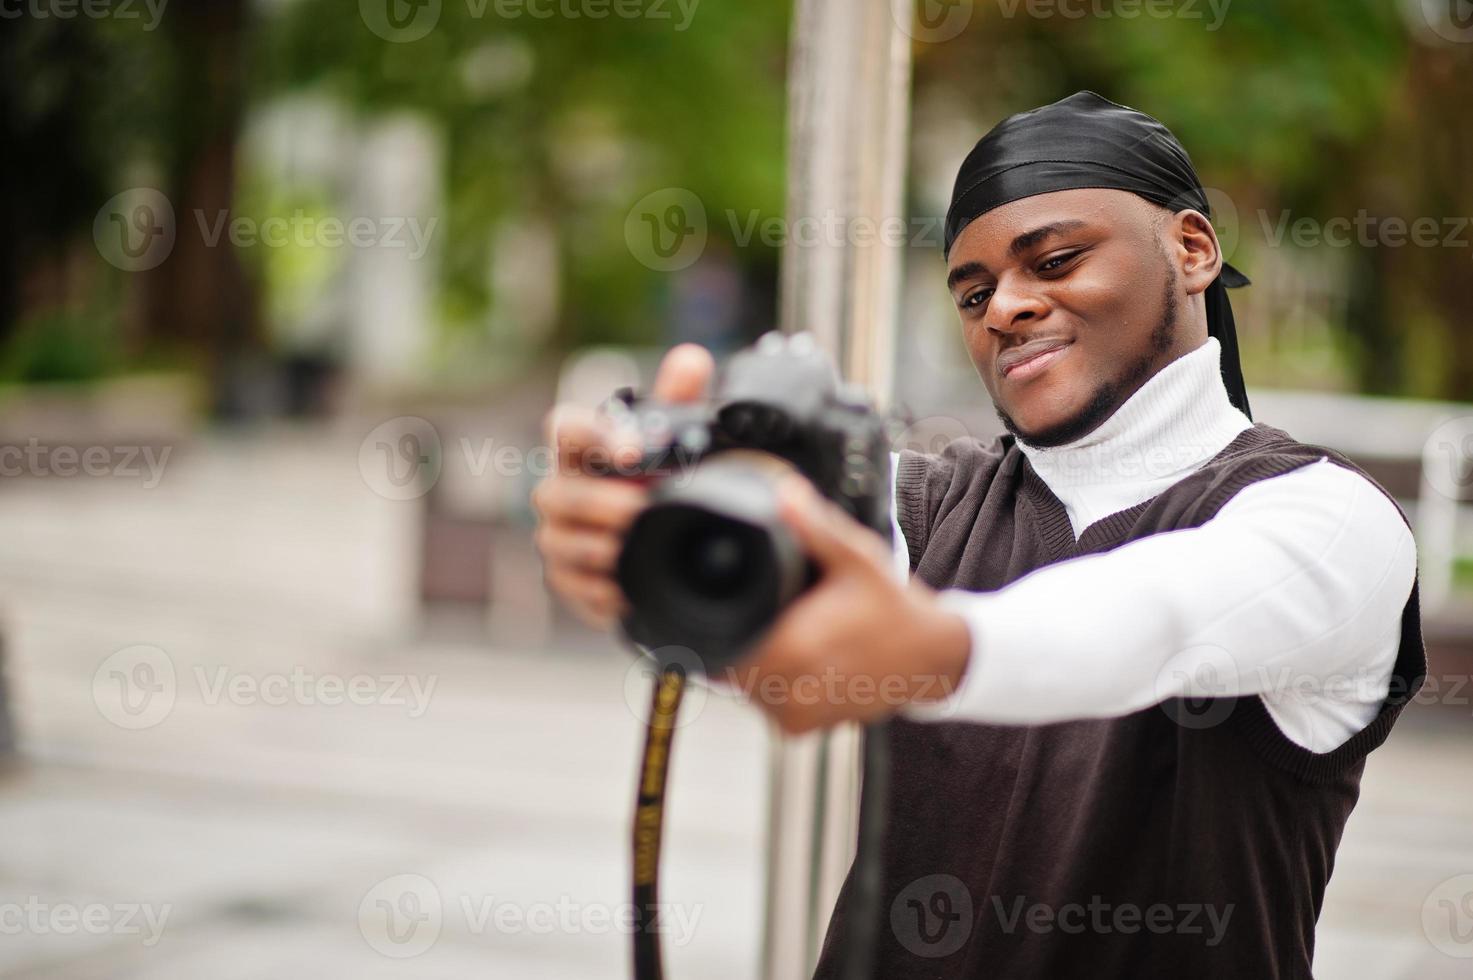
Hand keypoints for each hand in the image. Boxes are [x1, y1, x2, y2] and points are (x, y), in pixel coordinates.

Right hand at [531, 344, 714, 628]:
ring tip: (631, 549)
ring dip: (596, 546)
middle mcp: (561, 489)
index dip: (595, 438)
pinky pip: (570, 585)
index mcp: (583, 448)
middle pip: (558, 493)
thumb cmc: (663, 479)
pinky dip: (597, 588)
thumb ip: (680, 400)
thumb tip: (690, 360)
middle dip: (599, 503)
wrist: (672, 545)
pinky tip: (625, 589)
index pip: (566, 429)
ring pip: (558, 541)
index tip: (634, 453)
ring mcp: (558, 535)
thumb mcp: (678, 440)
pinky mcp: (566, 578)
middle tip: (640, 510)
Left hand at [727, 479, 972, 733]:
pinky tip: (797, 661)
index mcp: (793, 651)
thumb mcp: (856, 558)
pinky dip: (773, 685)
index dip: (718, 627)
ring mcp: (797, 716)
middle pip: (729, 668)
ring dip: (755, 664)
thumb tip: (784, 495)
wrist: (934, 658)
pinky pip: (766, 706)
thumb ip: (815, 527)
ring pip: (745, 689)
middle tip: (772, 617)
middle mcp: (791, 692)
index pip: (722, 649)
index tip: (734, 607)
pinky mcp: (805, 729)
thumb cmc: (896, 608)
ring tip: (788, 636)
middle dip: (740, 640)